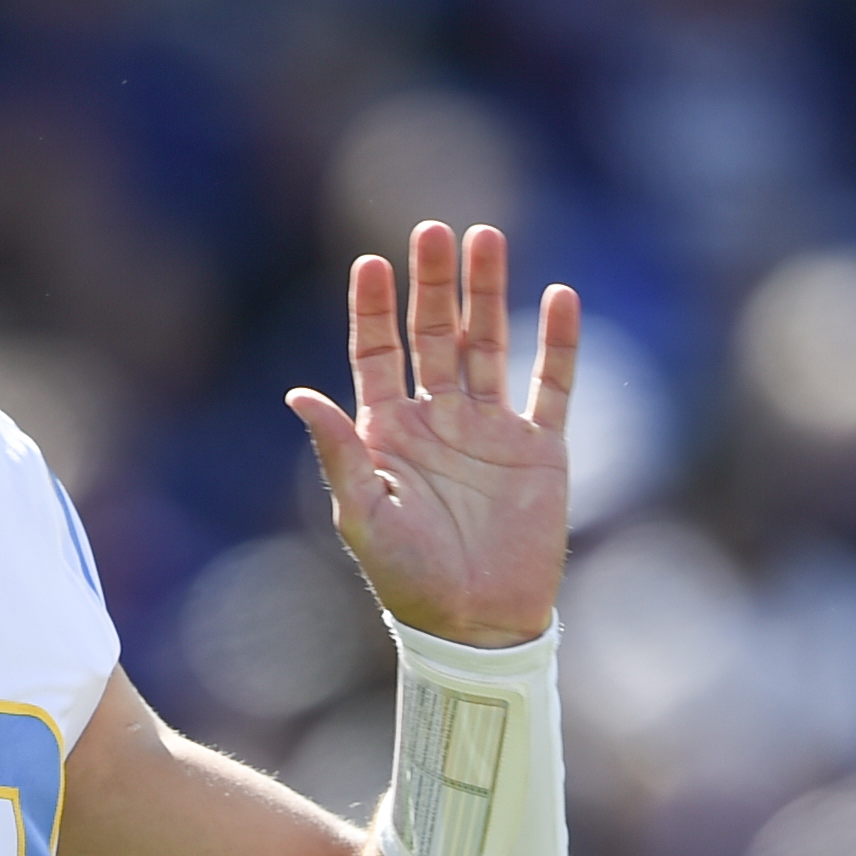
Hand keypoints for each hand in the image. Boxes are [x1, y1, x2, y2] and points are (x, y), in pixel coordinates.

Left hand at [289, 222, 576, 648]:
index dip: (374, 307)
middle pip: (436, 334)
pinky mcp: (539, 450)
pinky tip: (559, 296)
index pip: (378, 352)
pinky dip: (557, 343)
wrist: (478, 626)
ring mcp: (490, 431)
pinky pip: (551, 385)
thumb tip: (296, 394)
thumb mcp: (364, 513)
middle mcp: (439, 420)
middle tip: (434, 230)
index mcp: (389, 431)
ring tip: (486, 238)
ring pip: (490, 345)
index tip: (372, 259)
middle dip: (434, 284)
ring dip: (488, 294)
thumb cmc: (409, 579)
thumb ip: (338, 450)